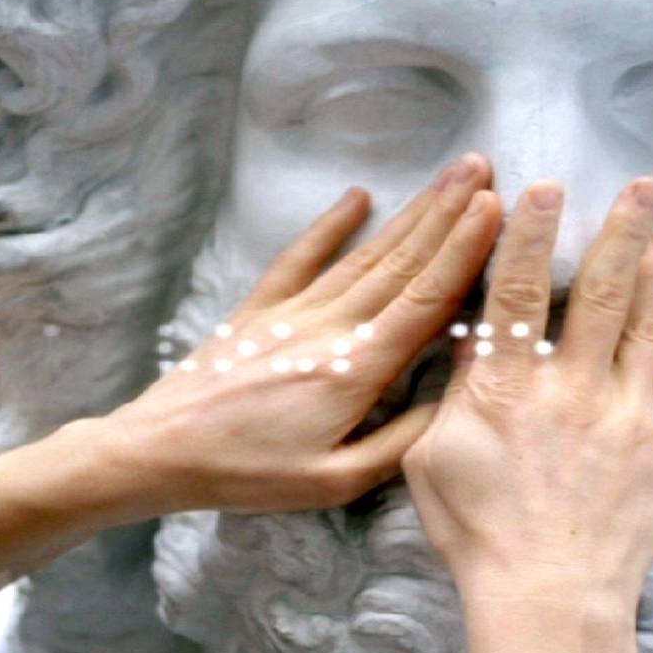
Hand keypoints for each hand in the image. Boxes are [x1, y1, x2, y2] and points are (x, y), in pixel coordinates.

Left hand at [94, 153, 502, 514]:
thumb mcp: (333, 482)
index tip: (495, 208)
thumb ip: (398, 442)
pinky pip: (302, 257)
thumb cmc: (248, 474)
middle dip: (448, 214)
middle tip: (485, 170)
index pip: (423, 301)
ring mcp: (293, 312)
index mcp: (356, 370)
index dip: (463, 252)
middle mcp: (331, 328)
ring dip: (411, 213)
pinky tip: (357, 195)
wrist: (158, 451)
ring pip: (365, 254)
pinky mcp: (260, 310)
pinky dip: (331, 224)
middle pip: (402, 263)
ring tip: (448, 177)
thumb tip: (453, 403)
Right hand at [402, 177, 652, 607]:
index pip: (521, 293)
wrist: (548, 597)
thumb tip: (472, 333)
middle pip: (602, 292)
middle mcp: (573, 389)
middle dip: (623, 230)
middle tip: (646, 183)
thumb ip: (456, 390)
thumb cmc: (481, 531)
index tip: (545, 186)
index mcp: (510, 388)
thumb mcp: (436, 458)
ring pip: (652, 325)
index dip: (531, 234)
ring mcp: (629, 415)